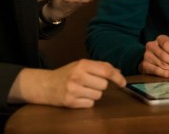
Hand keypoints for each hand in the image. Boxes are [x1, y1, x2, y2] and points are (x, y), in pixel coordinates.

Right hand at [9, 59, 125, 107]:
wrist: (45, 85)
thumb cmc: (66, 74)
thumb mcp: (81, 65)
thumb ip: (99, 67)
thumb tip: (118, 72)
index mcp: (82, 64)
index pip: (106, 71)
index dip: (118, 77)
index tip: (123, 83)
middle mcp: (78, 76)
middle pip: (104, 85)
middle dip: (100, 85)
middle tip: (90, 83)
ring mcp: (73, 90)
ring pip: (98, 96)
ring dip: (94, 94)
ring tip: (83, 89)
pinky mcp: (70, 102)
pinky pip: (90, 104)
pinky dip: (87, 102)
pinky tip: (78, 96)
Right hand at [140, 35, 168, 78]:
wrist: (152, 60)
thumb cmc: (168, 53)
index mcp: (160, 39)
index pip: (167, 44)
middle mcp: (151, 45)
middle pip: (165, 55)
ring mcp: (147, 55)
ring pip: (161, 63)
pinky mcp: (144, 65)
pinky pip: (155, 70)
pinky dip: (165, 73)